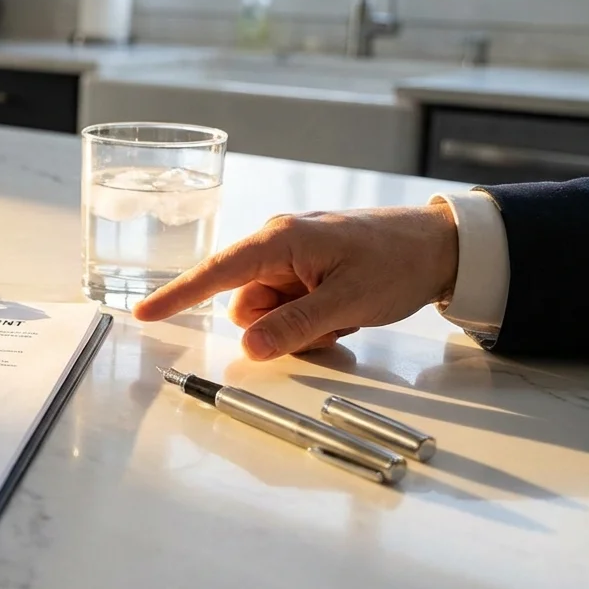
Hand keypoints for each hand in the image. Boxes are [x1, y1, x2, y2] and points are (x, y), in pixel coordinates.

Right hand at [133, 204, 458, 359]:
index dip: (178, 295)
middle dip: (278, 326)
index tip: (143, 313)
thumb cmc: (399, 262)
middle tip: (329, 323)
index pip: (216, 272)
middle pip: (245, 304)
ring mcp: (292, 259)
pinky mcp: (306, 271)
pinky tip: (344, 311)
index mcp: (281, 240)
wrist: (444, 246)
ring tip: (342, 315)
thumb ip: (294, 327)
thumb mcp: (348, 302)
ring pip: (267, 313)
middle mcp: (278, 245)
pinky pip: (288, 309)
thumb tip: (248, 347)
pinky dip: (311, 320)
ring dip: (299, 326)